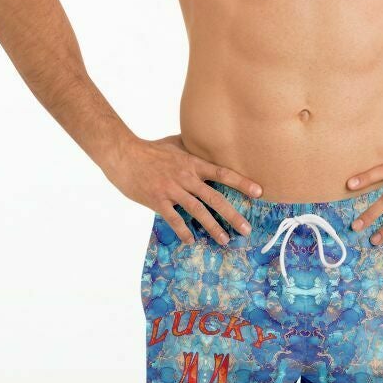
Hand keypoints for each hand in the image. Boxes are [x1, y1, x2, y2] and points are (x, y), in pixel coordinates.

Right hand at [106, 133, 262, 244]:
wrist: (123, 154)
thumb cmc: (149, 149)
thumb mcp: (174, 143)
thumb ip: (191, 146)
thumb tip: (203, 141)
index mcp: (192, 163)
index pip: (222, 173)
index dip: (242, 182)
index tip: (259, 192)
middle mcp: (186, 177)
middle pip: (215, 198)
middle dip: (233, 215)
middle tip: (247, 229)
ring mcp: (172, 189)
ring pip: (197, 211)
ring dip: (213, 227)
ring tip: (224, 240)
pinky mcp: (157, 200)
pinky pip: (174, 219)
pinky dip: (183, 231)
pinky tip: (190, 240)